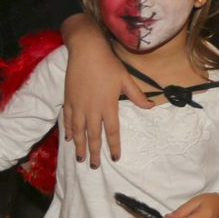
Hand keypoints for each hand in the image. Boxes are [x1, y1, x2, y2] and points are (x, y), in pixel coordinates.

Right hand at [61, 15, 149, 166]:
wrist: (87, 51)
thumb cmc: (108, 64)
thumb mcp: (126, 79)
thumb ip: (137, 95)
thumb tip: (150, 106)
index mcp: (108, 105)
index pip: (112, 131)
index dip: (114, 146)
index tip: (115, 158)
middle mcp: (92, 109)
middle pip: (93, 135)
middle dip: (94, 152)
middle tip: (94, 166)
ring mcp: (79, 105)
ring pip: (78, 131)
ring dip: (79, 146)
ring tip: (80, 158)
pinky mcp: (69, 100)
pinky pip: (68, 120)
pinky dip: (69, 130)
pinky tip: (69, 139)